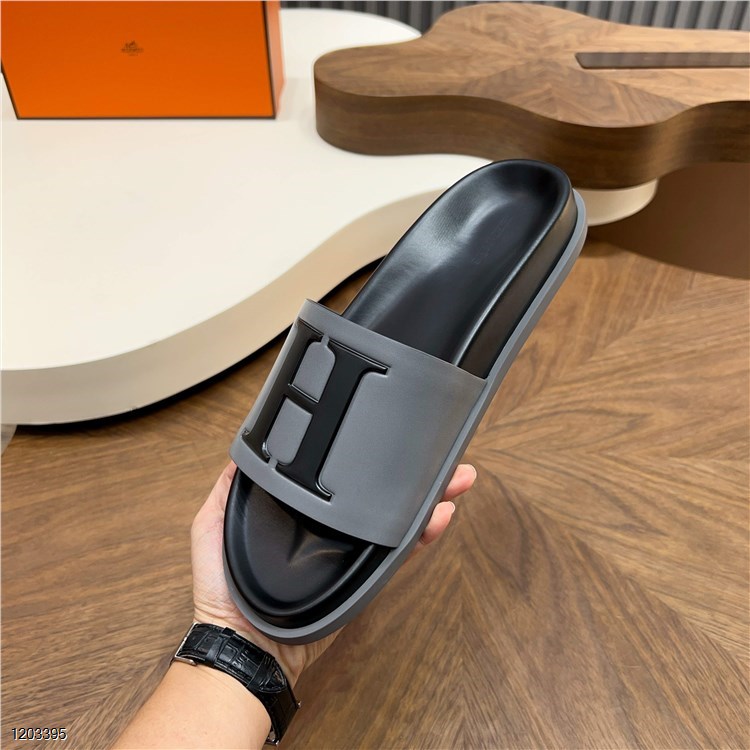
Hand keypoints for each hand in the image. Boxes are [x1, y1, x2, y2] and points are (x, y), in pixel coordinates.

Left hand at [191, 462, 475, 686]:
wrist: (246, 646)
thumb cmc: (223, 591)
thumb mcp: (211, 528)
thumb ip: (226, 490)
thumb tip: (243, 451)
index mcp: (299, 513)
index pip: (338, 478)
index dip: (365, 457)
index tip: (386, 432)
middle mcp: (329, 529)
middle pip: (375, 494)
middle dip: (410, 474)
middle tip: (441, 453)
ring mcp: (348, 553)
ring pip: (394, 519)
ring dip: (426, 498)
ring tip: (454, 477)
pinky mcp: (362, 578)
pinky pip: (396, 554)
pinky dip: (421, 535)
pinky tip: (440, 514)